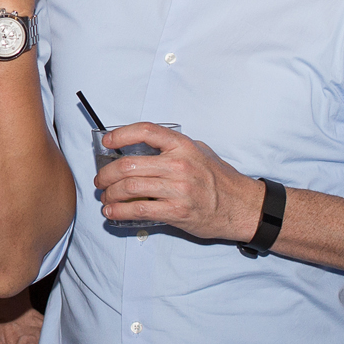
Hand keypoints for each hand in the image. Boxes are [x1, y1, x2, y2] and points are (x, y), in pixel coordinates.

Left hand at [92, 122, 264, 241]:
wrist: (242, 206)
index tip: (107, 142)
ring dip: (110, 193)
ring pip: (130, 187)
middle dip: (106, 173)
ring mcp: (178, 189)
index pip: (146, 131)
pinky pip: (139, 209)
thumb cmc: (219, 179)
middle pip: (129, 165)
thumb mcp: (200, 152)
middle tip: (100, 179)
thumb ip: (174, 147)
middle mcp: (179, 165)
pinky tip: (111, 211)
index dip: (121, 134)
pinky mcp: (177, 211)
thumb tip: (142, 145)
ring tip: (105, 196)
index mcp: (183, 146)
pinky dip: (119, 211)